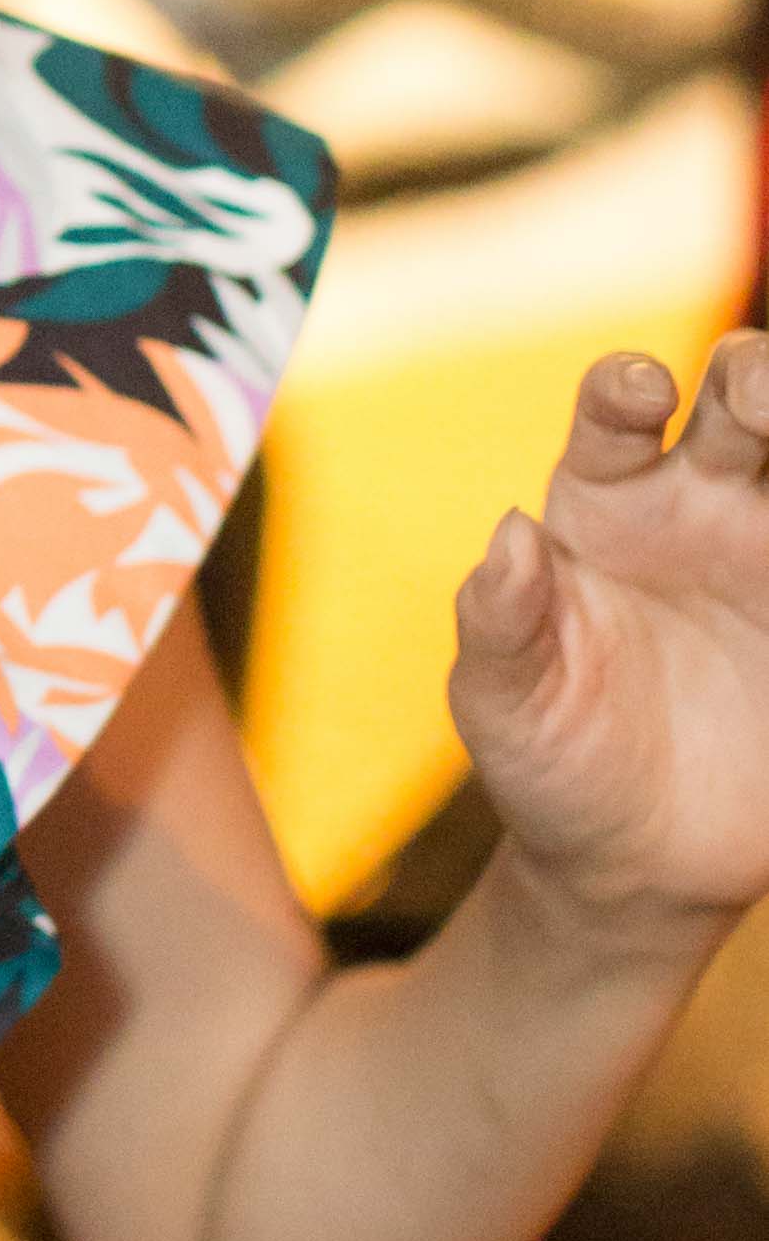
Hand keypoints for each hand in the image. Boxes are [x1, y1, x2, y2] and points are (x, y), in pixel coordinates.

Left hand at [451, 336, 768, 937]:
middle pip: (745, 401)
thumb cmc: (548, 762)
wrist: (632, 864)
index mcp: (607, 504)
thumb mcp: (502, 704)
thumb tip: (507, 532)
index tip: (640, 389)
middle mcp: (701, 508)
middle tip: (765, 398)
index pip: (617, 414)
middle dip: (761, 376)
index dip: (628, 385)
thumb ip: (500, 621)